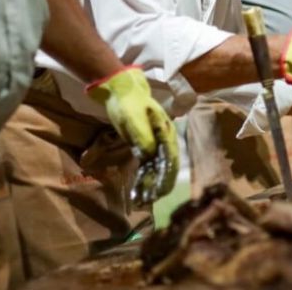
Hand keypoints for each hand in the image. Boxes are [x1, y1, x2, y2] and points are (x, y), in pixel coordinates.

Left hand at [86, 67, 178, 201]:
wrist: (121, 91)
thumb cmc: (128, 104)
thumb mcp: (134, 121)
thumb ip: (144, 138)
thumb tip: (150, 156)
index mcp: (166, 131)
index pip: (170, 158)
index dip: (166, 176)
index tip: (159, 192)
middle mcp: (165, 138)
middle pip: (167, 165)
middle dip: (161, 183)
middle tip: (152, 199)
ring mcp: (156, 142)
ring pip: (158, 167)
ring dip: (153, 182)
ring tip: (144, 198)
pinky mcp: (146, 144)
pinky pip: (149, 164)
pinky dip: (145, 176)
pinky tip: (140, 188)